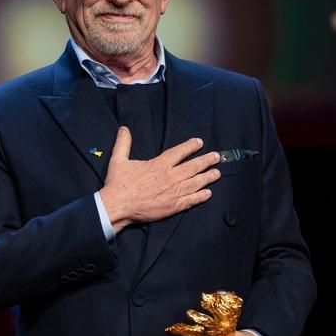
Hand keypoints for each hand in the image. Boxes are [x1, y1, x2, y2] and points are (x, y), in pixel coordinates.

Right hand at [100, 127, 220, 230]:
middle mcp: (170, 177)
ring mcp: (174, 192)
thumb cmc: (118, 184)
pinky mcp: (173, 206)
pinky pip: (191, 200)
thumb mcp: (118, 160)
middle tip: (217, 157)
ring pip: (196, 182)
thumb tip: (124, 129)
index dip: (191, 146)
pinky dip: (201, 196)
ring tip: (217, 173)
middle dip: (207, 160)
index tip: (199, 142)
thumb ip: (123, 143)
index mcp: (159, 164)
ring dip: (208, 177)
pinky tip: (208, 193)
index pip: (180, 152)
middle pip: (193, 166)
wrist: (118, 206)